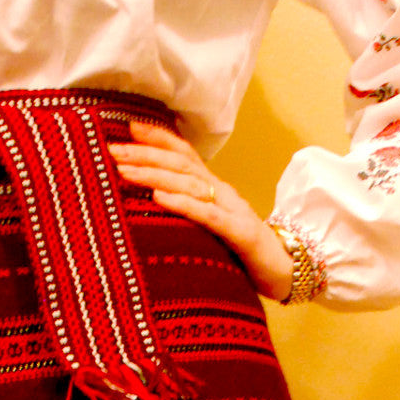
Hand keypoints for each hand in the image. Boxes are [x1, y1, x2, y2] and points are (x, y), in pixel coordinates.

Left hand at [109, 121, 292, 302]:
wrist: (287, 271)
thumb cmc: (244, 252)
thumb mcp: (212, 226)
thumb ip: (190, 211)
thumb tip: (152, 202)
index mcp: (214, 189)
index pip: (185, 154)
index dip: (158, 138)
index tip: (128, 128)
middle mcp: (222, 192)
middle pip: (181, 164)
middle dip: (145, 154)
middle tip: (112, 149)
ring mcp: (232, 210)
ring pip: (189, 184)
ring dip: (154, 174)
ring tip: (125, 170)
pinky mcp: (240, 233)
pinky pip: (207, 215)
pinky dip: (182, 203)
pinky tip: (159, 197)